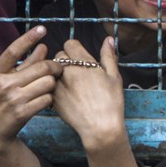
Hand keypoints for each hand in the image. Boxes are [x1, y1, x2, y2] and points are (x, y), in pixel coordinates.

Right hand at [0, 26, 62, 155]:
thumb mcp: (5, 79)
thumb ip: (25, 64)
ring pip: (48, 83)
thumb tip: (43, 46)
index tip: (42, 28)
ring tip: (48, 87)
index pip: (13, 51)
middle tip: (58, 70)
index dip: (28, 38)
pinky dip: (49, 98)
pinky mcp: (21, 113)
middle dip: (55, 67)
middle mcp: (3, 84)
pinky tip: (44, 100)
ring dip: (52, 84)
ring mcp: (12, 99)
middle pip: (42, 67)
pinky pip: (47, 99)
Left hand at [51, 37, 126, 152]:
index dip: (76, 49)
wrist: (100, 127)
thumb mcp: (115, 76)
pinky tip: (69, 96)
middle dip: (67, 60)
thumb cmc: (111, 101)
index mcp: (83, 64)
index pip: (69, 44)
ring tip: (73, 84)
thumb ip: (108, 56)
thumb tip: (108, 39)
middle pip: (59, 56)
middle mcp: (67, 72)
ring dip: (60, 73)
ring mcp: (58, 86)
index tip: (82, 58)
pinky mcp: (53, 99)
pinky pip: (51, 86)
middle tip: (79, 71)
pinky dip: (57, 87)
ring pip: (53, 71)